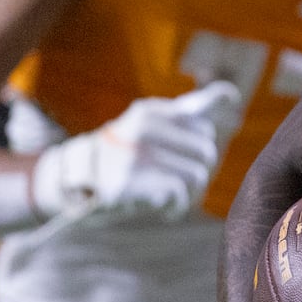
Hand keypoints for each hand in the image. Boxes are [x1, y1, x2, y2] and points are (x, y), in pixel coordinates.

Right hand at [30, 81, 242, 223]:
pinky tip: (165, 209)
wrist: (71, 183)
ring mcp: (136, 153)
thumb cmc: (120, 156)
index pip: (202, 118)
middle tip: (178, 183)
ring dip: (190, 193)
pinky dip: (177, 206)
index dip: (202, 141)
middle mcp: (144, 126)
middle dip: (198, 171)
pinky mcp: (130, 181)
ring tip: (172, 197)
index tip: (193, 144)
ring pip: (196, 174)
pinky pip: (178, 193)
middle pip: (205, 151)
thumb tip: (230, 92)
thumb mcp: (149, 127)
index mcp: (151, 111)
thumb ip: (187, 112)